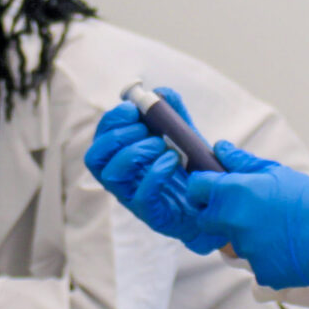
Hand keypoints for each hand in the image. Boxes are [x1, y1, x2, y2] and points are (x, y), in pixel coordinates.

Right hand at [85, 89, 215, 245]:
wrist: (213, 200)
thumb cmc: (192, 167)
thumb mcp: (183, 135)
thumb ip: (173, 112)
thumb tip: (160, 93)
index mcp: (121, 157)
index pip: (100, 139)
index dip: (111, 121)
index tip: (133, 109)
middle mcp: (120, 179)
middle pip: (95, 157)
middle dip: (118, 136)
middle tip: (146, 129)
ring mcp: (133, 199)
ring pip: (112, 175)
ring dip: (135, 152)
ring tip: (161, 144)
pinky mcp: (152, 215)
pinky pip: (141, 195)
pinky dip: (155, 172)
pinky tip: (173, 160)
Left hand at [184, 142, 308, 292]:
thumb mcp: (277, 173)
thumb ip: (243, 162)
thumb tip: (220, 148)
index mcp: (234, 193)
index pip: (196, 187)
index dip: (201, 187)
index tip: (210, 188)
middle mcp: (233, 221)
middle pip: (207, 220)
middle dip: (219, 215)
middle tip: (247, 210)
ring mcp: (244, 250)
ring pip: (232, 243)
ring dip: (246, 236)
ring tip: (275, 230)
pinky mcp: (259, 272)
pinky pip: (253, 263)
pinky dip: (265, 257)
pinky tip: (284, 248)